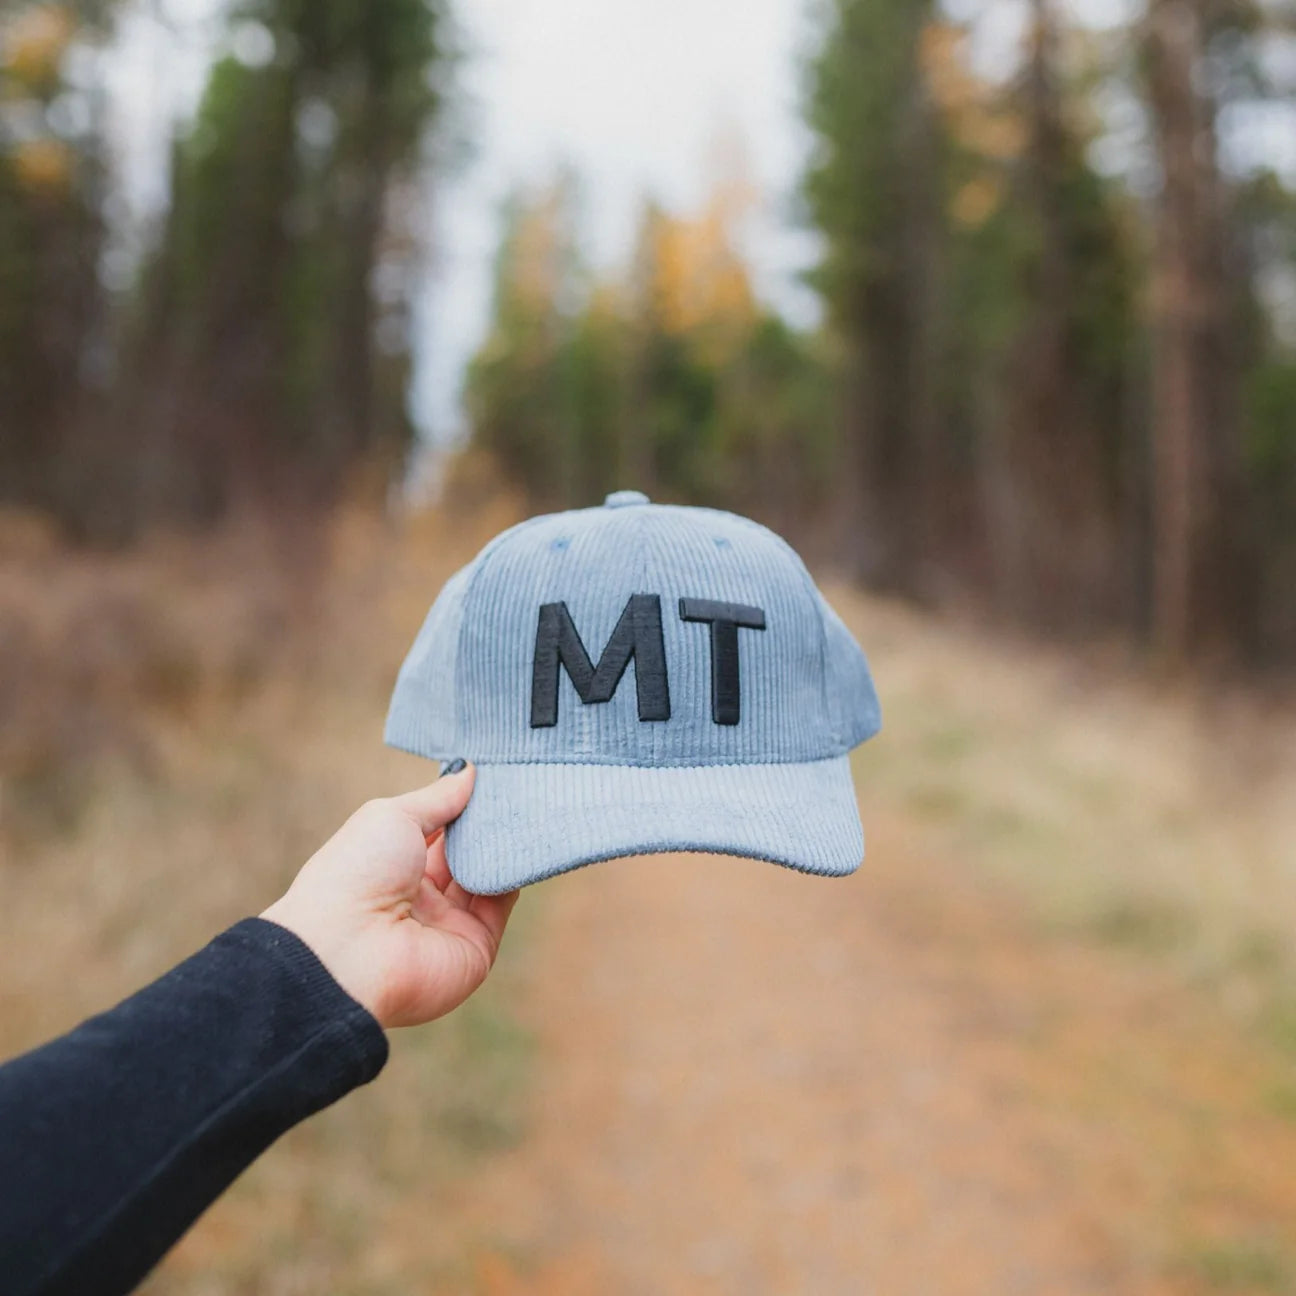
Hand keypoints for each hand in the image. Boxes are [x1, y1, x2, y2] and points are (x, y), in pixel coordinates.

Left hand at [260, 764, 518, 1028]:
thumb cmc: (357, 873)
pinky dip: (513, 875)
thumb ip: (439, 797)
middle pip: (466, 852)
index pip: (438, 829)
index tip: (491, 776)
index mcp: (392, 864)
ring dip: (504, 846)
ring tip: (525, 809)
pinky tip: (521, 845)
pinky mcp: (476, 946)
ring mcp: (448, 922)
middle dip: (488, 823)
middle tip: (516, 789)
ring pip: (488, 875)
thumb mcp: (394, 816)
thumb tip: (470, 771)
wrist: (349, 951)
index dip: (462, 804)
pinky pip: (501, 903)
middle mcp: (420, 896)